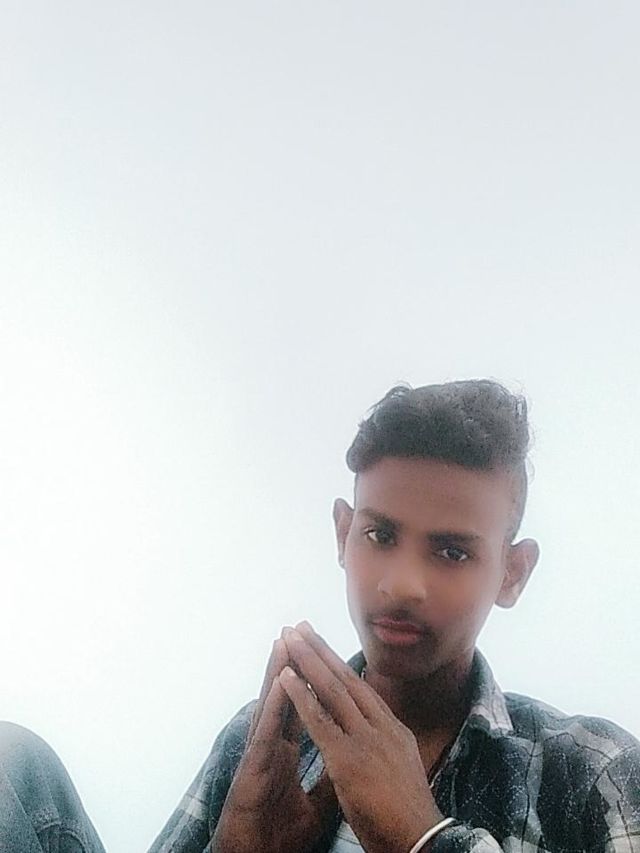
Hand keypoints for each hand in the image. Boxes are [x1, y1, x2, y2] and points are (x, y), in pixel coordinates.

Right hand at [211, 637, 337, 852]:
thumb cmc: (278, 833)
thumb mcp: (319, 802)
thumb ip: (334, 776)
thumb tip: (355, 758)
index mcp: (287, 750)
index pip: (303, 705)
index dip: (311, 679)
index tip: (322, 652)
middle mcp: (273, 745)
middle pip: (286, 695)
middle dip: (294, 661)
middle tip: (299, 628)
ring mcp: (261, 754)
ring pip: (271, 704)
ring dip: (277, 670)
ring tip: (284, 639)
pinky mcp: (253, 769)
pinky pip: (266, 732)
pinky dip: (274, 705)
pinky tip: (280, 682)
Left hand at [280, 623, 443, 852]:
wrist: (421, 840)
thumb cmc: (408, 813)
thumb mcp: (402, 766)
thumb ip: (385, 743)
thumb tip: (378, 728)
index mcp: (392, 729)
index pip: (360, 688)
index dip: (338, 663)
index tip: (321, 643)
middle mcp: (380, 727)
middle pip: (345, 680)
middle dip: (320, 651)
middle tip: (301, 626)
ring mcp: (365, 741)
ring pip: (331, 691)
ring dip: (307, 661)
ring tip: (290, 638)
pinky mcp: (347, 760)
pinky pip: (319, 721)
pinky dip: (300, 695)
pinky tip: (286, 677)